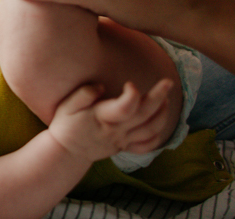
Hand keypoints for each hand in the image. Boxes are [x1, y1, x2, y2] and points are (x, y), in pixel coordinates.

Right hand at [49, 80, 173, 162]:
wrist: (66, 152)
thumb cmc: (66, 125)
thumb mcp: (67, 106)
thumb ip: (83, 94)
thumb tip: (101, 86)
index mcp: (102, 118)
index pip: (125, 108)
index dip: (132, 94)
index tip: (129, 83)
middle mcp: (116, 130)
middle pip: (144, 115)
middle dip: (159, 97)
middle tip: (168, 82)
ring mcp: (122, 140)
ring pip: (150, 130)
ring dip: (162, 114)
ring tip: (166, 98)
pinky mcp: (125, 147)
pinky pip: (146, 146)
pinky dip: (158, 136)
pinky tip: (160, 122)